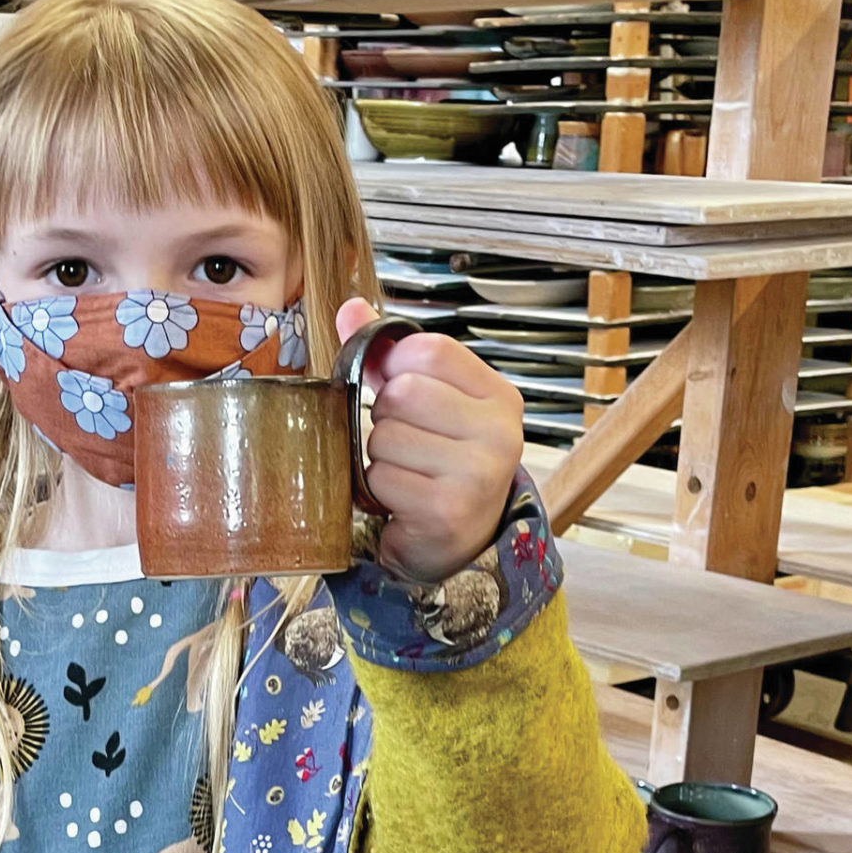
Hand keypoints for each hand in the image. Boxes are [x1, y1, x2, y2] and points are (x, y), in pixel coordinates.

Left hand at [339, 297, 523, 583]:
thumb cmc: (440, 465)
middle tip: (405, 443)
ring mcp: (478, 474)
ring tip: (406, 472)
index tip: (397, 390)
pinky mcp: (447, 511)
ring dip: (379, 457)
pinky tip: (403, 499)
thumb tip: (351, 307)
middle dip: (385, 418)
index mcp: (498, 396)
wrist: (460, 545)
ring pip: (385, 436)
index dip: (395, 366)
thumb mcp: (428, 404)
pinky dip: (378, 490)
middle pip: (403, 392)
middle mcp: (500, 433)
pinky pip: (380, 478)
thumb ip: (390, 357)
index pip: (429, 349)